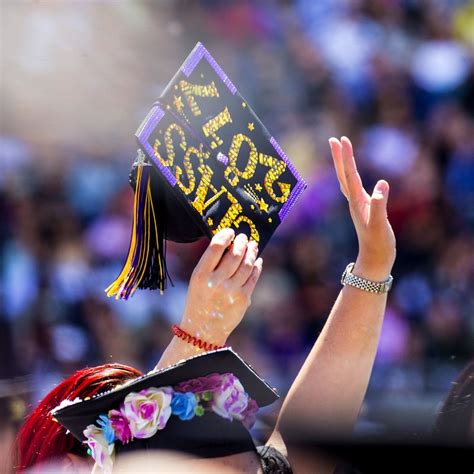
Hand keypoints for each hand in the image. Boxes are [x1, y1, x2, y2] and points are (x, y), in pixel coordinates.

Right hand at [179, 228, 262, 345]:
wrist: (203, 330)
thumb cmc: (200, 300)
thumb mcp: (198, 280)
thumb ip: (211, 264)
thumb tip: (231, 243)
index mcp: (201, 275)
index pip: (215, 247)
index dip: (225, 235)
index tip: (230, 232)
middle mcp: (216, 282)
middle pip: (235, 254)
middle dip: (242, 242)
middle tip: (244, 237)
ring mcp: (231, 291)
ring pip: (247, 264)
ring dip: (251, 252)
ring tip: (252, 246)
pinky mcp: (243, 299)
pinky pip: (253, 277)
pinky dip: (257, 266)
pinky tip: (257, 261)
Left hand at [329, 136, 395, 279]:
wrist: (374, 261)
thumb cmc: (378, 245)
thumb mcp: (380, 225)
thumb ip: (379, 205)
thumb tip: (381, 184)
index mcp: (357, 202)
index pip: (350, 175)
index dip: (346, 157)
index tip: (342, 140)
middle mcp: (354, 202)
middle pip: (344, 175)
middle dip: (340, 157)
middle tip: (335, 139)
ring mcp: (357, 206)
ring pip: (347, 180)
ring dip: (344, 165)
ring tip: (341, 151)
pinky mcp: (363, 210)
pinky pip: (354, 188)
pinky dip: (351, 177)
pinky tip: (352, 176)